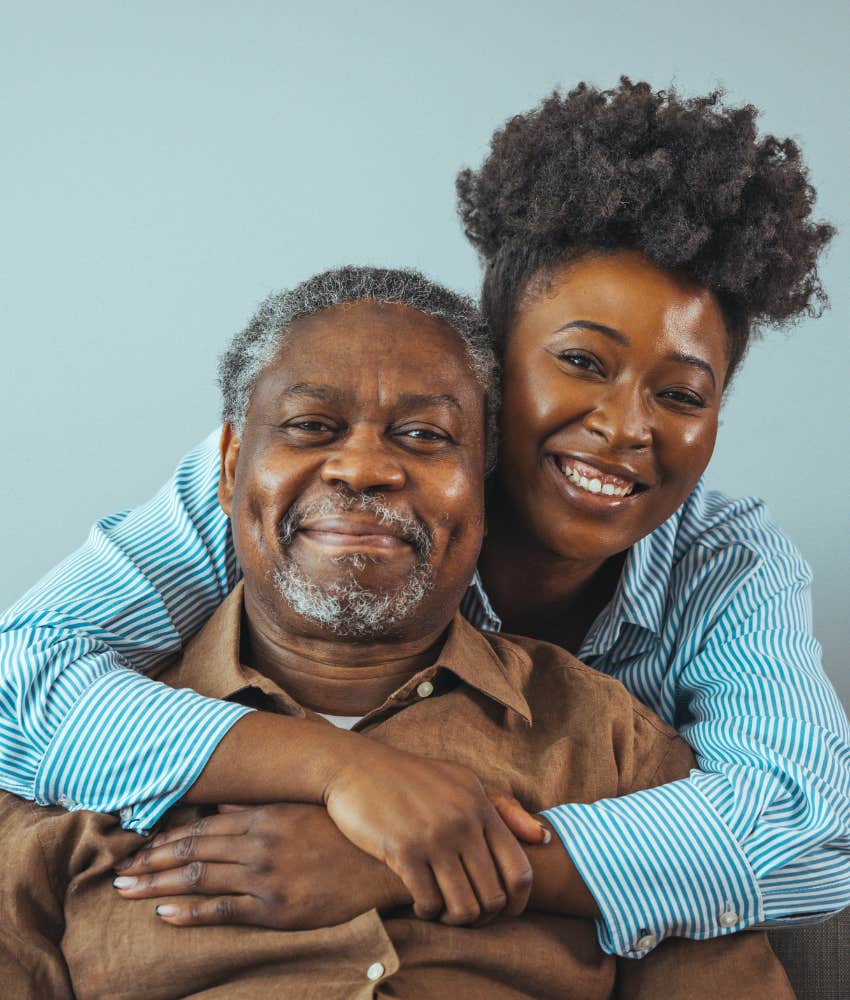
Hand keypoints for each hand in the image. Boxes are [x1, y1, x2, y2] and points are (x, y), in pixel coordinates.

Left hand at [113, 803, 409, 928]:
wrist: (380, 862)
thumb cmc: (341, 831)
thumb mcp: (302, 807)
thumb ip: (262, 806)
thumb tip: (227, 805)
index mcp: (264, 816)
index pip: (202, 827)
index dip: (166, 837)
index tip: (138, 845)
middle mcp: (258, 843)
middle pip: (191, 851)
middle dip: (150, 861)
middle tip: (118, 872)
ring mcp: (265, 876)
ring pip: (199, 878)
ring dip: (157, 883)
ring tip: (126, 890)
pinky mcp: (275, 908)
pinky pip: (222, 910)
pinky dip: (189, 911)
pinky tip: (164, 912)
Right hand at [322, 742, 544, 924]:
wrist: (357, 767)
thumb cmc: (413, 777)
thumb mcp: (462, 781)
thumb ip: (503, 808)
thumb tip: (543, 838)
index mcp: (481, 806)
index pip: (520, 870)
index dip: (517, 902)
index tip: (505, 911)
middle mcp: (462, 823)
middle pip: (493, 896)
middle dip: (483, 916)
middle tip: (466, 913)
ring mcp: (434, 838)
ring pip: (464, 908)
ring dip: (455, 919)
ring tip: (444, 910)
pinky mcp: (402, 851)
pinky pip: (429, 903)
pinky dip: (427, 911)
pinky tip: (420, 900)